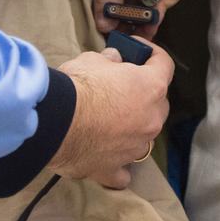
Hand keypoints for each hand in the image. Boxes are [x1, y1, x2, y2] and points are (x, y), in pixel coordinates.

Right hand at [48, 43, 173, 187]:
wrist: (55, 122)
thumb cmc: (77, 87)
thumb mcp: (92, 60)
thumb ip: (109, 61)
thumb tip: (113, 60)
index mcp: (150, 87)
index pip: (164, 65)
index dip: (153, 54)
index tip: (139, 49)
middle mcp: (150, 118)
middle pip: (158, 103)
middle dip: (145, 94)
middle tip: (123, 87)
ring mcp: (135, 146)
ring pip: (144, 136)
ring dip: (134, 128)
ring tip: (113, 121)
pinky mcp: (114, 168)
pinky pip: (122, 171)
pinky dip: (118, 165)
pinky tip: (109, 158)